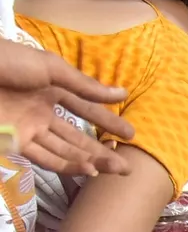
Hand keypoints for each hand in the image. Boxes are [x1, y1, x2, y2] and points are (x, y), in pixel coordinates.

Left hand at [0, 42, 134, 176]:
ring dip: (90, 161)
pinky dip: (67, 165)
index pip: (86, 108)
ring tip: (113, 169)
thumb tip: (122, 93)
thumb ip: (86, 86)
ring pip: (65, 150)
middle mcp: (42, 111)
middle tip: (127, 166)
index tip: (130, 135)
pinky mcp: (16, 142)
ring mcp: (30, 128)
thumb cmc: (8, 62)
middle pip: (77, 135)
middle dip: (102, 150)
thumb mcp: (51, 69)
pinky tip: (87, 169)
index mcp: (52, 88)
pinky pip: (45, 158)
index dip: (108, 121)